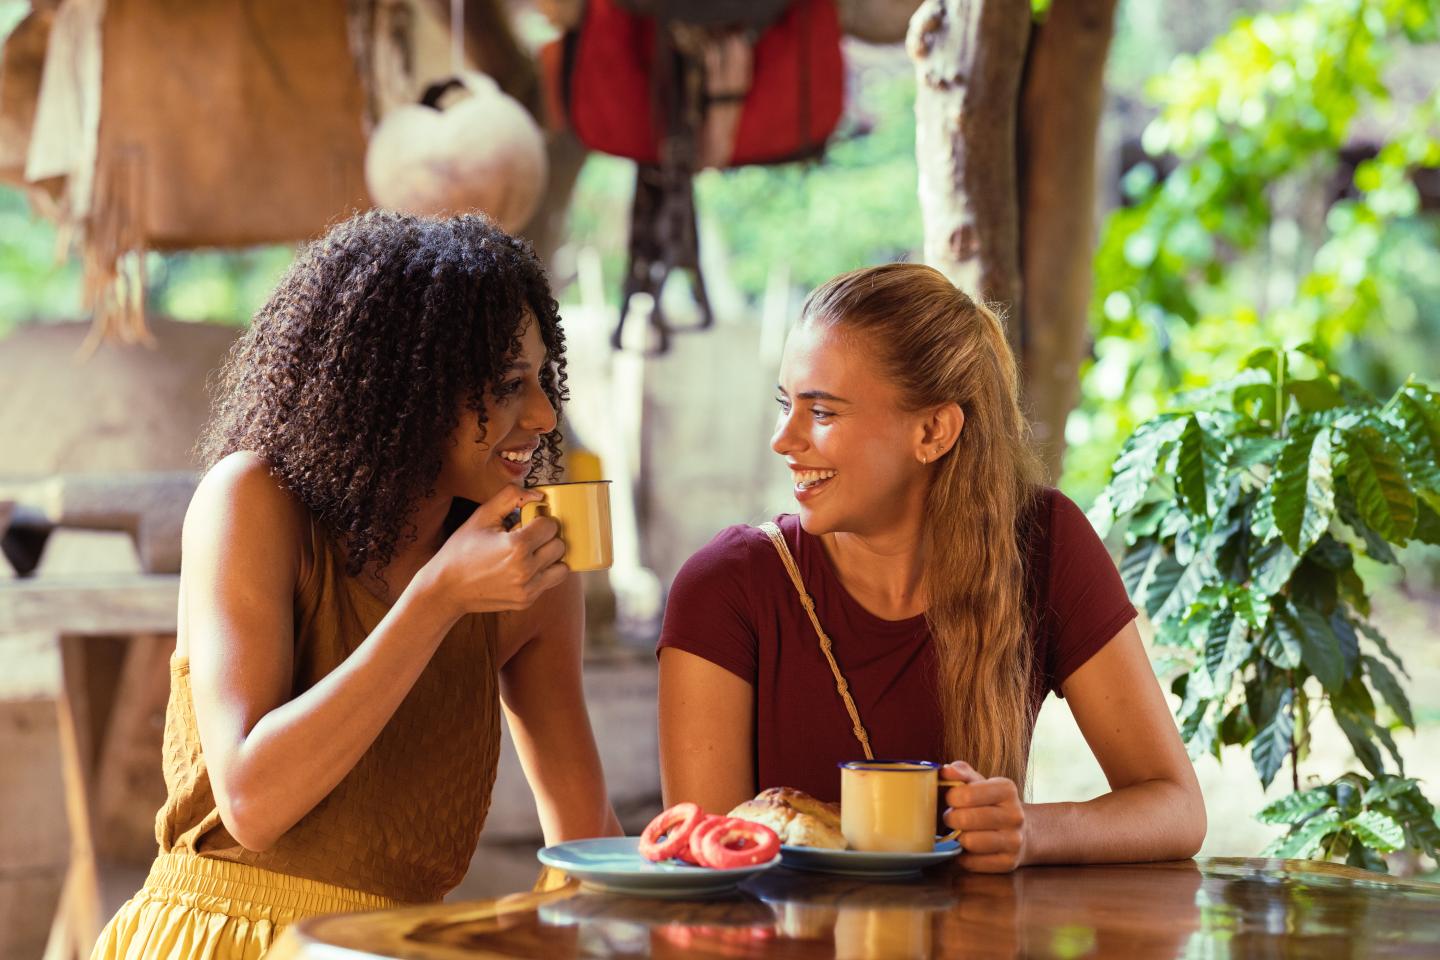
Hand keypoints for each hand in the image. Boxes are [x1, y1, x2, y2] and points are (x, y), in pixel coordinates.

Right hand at [421, 485, 568, 615]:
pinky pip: (550, 582)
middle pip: (559, 545)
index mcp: (516, 546)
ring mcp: (527, 589)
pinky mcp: (526, 601)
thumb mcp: (482, 515)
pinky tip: (524, 568)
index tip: (526, 523)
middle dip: (546, 538)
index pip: (550, 525)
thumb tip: (539, 495)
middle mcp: (526, 570)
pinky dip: (542, 573)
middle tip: (528, 537)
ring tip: (531, 553)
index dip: (539, 520)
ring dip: (550, 557)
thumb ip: (511, 497)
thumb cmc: (462, 549)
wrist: (446, 588)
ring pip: (562, 567)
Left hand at [941, 761, 1026, 872]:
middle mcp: (1014, 815)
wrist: (1023, 832)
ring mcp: (1014, 841)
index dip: (951, 797)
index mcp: (1007, 789)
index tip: (951, 799)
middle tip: (951, 817)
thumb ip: (961, 773)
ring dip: (957, 839)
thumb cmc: (991, 804)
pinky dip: (963, 857)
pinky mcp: (1008, 863)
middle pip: (965, 819)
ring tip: (960, 832)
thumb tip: (945, 771)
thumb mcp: (980, 783)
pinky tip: (968, 849)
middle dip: (950, 818)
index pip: (966, 794)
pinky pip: (972, 863)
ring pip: (970, 842)